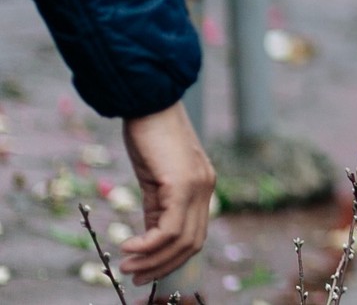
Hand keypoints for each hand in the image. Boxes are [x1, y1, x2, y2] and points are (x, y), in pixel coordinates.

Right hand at [118, 102, 213, 284]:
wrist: (150, 102)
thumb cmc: (150, 136)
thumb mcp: (155, 178)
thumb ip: (157, 207)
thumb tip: (149, 238)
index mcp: (202, 188)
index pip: (195, 234)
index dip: (172, 258)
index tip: (145, 270)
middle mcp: (206, 189)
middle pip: (192, 243)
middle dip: (163, 266)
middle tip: (134, 277)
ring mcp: (198, 186)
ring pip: (182, 240)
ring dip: (153, 260)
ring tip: (127, 266)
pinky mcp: (182, 183)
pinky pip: (169, 228)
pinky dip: (148, 244)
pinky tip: (127, 246)